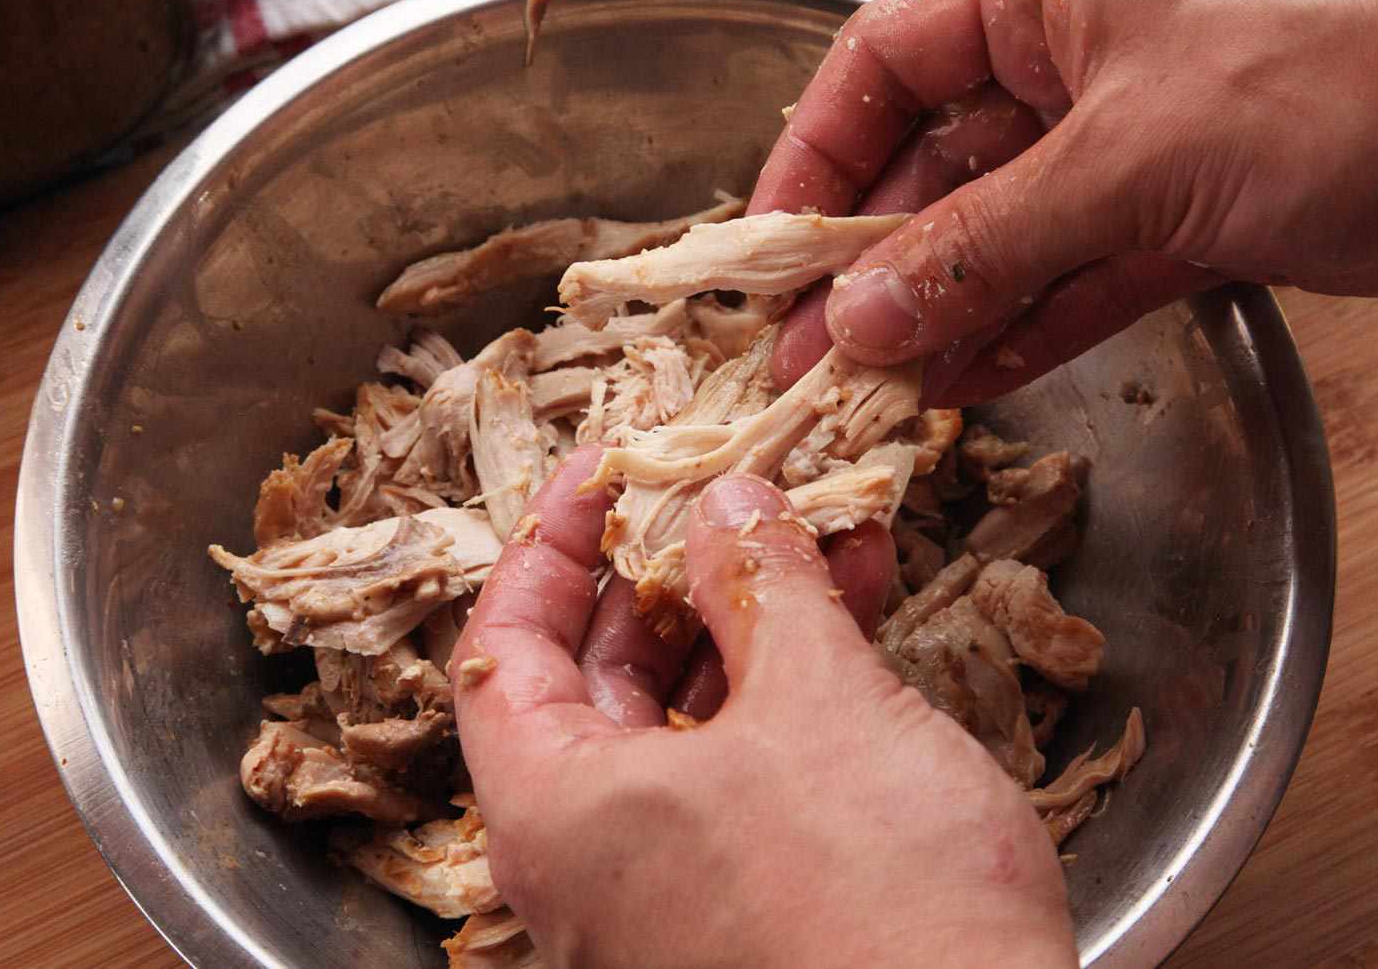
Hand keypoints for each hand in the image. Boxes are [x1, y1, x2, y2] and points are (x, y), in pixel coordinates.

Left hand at [452, 449, 1074, 967]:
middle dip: (674, 572)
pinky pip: (748, 767)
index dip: (549, 543)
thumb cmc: (872, 898)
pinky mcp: (753, 904)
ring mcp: (673, 888)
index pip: (505, 647)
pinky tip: (854, 609)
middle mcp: (595, 858)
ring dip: (752, 617)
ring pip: (690, 717)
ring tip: (817, 533)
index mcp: (556, 810)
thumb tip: (729, 506)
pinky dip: (792, 685)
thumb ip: (761, 584)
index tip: (603, 472)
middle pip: (600, 678)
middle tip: (727, 496)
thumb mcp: (814, 701)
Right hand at [753, 0, 1377, 403]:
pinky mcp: (1194, 213)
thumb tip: (860, 314)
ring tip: (879, 387)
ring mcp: (1138, 139)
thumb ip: (986, 243)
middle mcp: (1079, 57)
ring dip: (945, 308)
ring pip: (1007, 231)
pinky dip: (1031, 326)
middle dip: (876, 259)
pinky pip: (1082, 275)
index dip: (814, 152)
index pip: (884, 62)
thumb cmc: (1334, 68)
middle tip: (814, 353)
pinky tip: (971, 380)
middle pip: (939, 161)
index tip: (770, 248)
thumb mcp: (1130, 154)